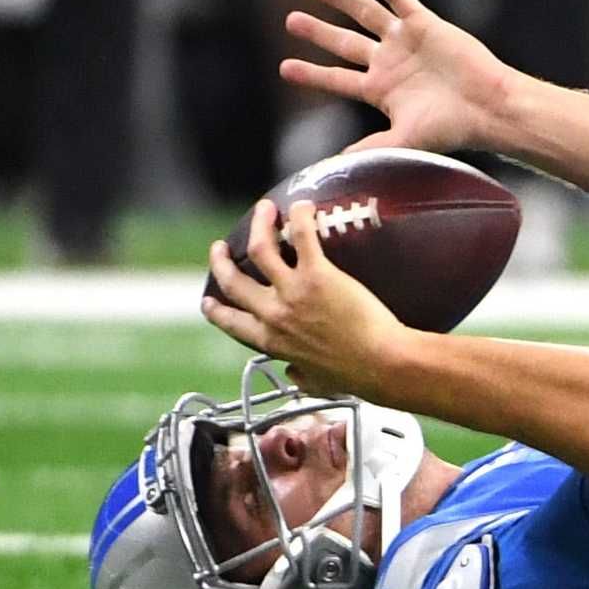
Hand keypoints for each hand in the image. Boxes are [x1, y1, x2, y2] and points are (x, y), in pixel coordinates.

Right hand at [201, 199, 409, 397]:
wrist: (380, 363)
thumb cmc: (354, 375)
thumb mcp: (314, 382)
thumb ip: (298, 375)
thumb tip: (292, 372)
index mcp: (270, 342)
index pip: (230, 322)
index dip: (215, 310)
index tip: (208, 301)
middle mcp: (273, 314)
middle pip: (233, 280)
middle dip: (221, 261)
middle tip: (219, 248)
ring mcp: (293, 292)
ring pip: (260, 249)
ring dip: (258, 226)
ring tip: (263, 210)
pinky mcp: (318, 275)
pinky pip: (302, 237)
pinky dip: (299, 218)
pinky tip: (301, 206)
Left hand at [281, 0, 514, 155]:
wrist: (488, 107)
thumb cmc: (451, 128)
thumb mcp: (403, 140)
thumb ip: (370, 147)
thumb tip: (334, 163)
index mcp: (381, 91)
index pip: (337, 79)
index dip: (311, 73)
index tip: (285, 68)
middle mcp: (390, 63)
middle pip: (345, 42)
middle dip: (318, 32)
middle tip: (291, 21)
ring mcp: (407, 42)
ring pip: (365, 14)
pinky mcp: (426, 24)